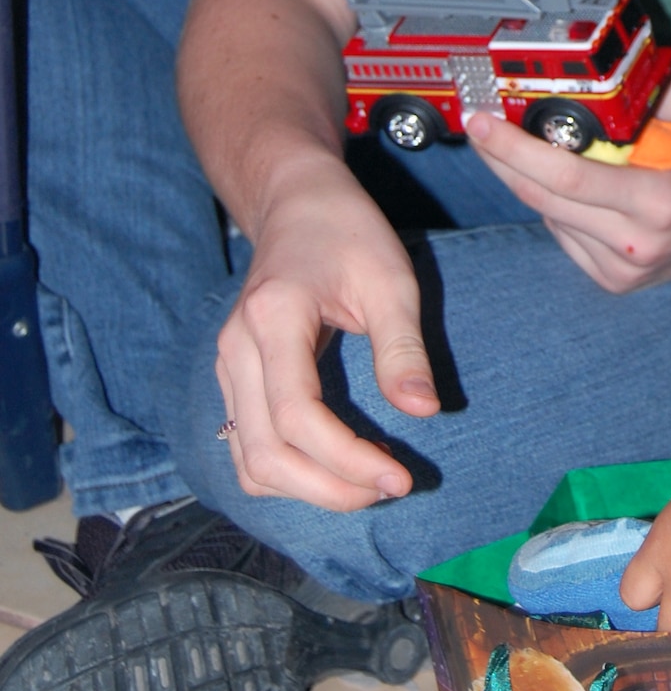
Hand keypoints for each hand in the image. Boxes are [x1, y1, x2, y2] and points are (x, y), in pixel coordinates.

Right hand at [213, 152, 439, 509]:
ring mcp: (227, 365)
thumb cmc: (348, 231)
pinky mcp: (234, 379)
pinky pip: (246, 448)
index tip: (400, 477)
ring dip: (306, 489)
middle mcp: (236, 348)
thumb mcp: (391, 279)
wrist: (298, 201)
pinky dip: (288, 473)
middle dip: (329, 489)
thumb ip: (403, 347)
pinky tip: (338, 467)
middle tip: (390, 488)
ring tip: (368, 483)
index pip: (296, 416)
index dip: (346, 460)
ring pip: (248, 461)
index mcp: (273, 318)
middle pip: (264, 454)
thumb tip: (423, 412)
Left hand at [465, 70, 670, 292]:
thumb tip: (581, 59)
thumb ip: (635, 83)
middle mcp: (638, 243)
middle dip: (501, 159)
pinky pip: (563, 236)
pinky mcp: (616, 282)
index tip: (481, 121)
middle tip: (478, 125)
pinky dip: (553, 208)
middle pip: (542, 200)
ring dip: (523, 181)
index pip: (566, 175)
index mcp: (657, 200)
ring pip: (547, 218)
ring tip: (512, 147)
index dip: (513, 148)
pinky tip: (564, 186)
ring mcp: (625, 270)